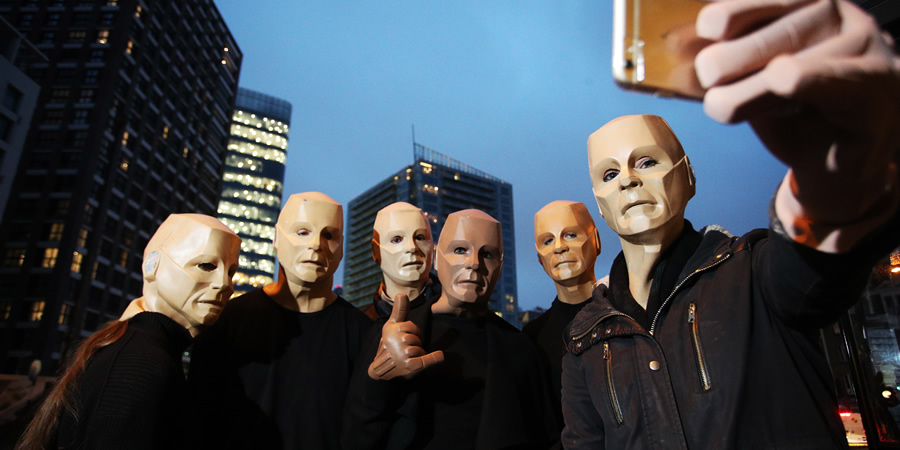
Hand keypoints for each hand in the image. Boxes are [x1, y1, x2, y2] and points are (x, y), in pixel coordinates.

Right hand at [367, 293, 443, 380]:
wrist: (381, 369)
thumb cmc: (390, 343)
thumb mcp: (392, 326)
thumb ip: (399, 310)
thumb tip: (401, 293)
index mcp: (391, 329)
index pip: (411, 326)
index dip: (412, 333)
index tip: (406, 338)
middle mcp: (395, 340)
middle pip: (417, 337)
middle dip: (415, 344)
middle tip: (407, 350)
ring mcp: (402, 353)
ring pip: (420, 348)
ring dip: (418, 354)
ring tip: (408, 358)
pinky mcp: (409, 365)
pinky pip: (426, 360)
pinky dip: (434, 358)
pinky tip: (440, 356)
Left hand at [695, 0, 899, 223]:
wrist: (833, 161)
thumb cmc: (791, 113)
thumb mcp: (750, 81)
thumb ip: (726, 65)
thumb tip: (678, 50)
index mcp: (805, 5)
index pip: (770, 1)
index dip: (735, 11)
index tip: (707, 28)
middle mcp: (839, 17)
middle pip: (782, 32)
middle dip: (737, 56)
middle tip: (708, 75)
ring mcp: (865, 48)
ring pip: (805, 61)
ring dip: (756, 87)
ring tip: (722, 105)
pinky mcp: (879, 84)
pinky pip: (843, 80)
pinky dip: (812, 79)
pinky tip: (784, 78)